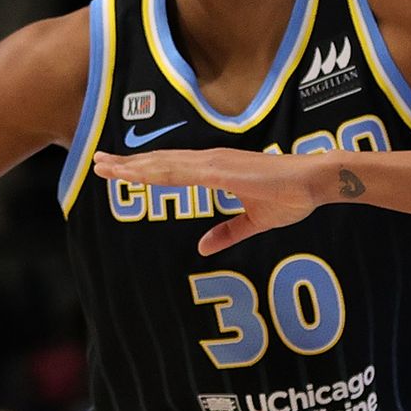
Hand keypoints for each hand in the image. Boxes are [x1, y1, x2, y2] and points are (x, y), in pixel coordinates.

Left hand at [91, 148, 326, 256]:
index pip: (169, 169)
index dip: (141, 169)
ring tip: (106, 167)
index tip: (116, 171)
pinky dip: (156, 171)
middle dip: (126, 164)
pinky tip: (137, 174)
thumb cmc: (290, 196)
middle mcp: (208, 161)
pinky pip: (181, 171)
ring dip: (133, 166)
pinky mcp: (221, 170)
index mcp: (213, 170)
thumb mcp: (253, 222)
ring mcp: (213, 163)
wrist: (313, 182)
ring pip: (163, 164)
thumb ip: (227, 233)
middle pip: (158, 163)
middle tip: (97, 163)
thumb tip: (202, 249)